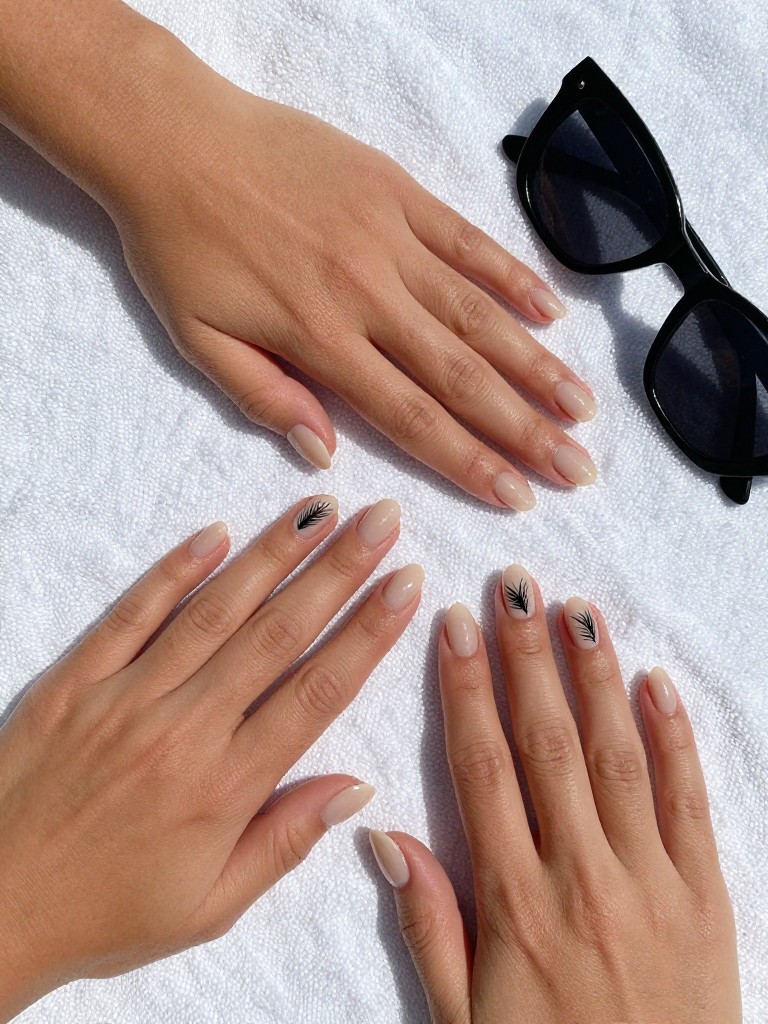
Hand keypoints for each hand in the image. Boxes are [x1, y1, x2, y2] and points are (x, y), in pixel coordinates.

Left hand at [0, 495, 420, 1021]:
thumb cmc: (106, 912)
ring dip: (274, 553)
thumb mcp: (209, 905)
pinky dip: (176, 570)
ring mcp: (126, 696)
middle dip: (340, 570)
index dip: (370, 632)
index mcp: (225, 786)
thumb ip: (286, 841)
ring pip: (216, 610)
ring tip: (321, 509)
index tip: (407, 584)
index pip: (318, 691)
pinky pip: (133, 613)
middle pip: (279, 633)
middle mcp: (185, 728)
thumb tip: (357, 786)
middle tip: (384, 519)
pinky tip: (216, 531)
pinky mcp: (76, 679)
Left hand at [107, 33, 596, 507]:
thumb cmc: (178, 247)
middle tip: (578, 469)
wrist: (171, 137)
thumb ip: (265, 397)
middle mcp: (367, 294)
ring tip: (584, 408)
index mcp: (318, 339)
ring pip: (478, 313)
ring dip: (536, 365)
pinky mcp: (397, 190)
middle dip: (526, 430)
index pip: (412, 418)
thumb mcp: (198, 338)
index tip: (519, 497)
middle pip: (462, 376)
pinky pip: (467, 239)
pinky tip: (551, 314)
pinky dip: (512, 276)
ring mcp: (389, 238)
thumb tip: (326, 454)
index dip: (470, 462)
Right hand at [371, 571, 739, 1022]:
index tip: (456, 625)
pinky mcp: (706, 894)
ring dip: (595, 675)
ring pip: (617, 755)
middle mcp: (582, 875)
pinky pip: (689, 800)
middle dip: (527, 657)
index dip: (466, 690)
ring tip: (576, 610)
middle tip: (515, 586)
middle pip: (548, 742)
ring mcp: (651, 880)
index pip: (481, 768)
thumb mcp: (464, 1021)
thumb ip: (428, 924)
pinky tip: (655, 682)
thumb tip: (385, 835)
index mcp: (516, 901)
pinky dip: (674, 737)